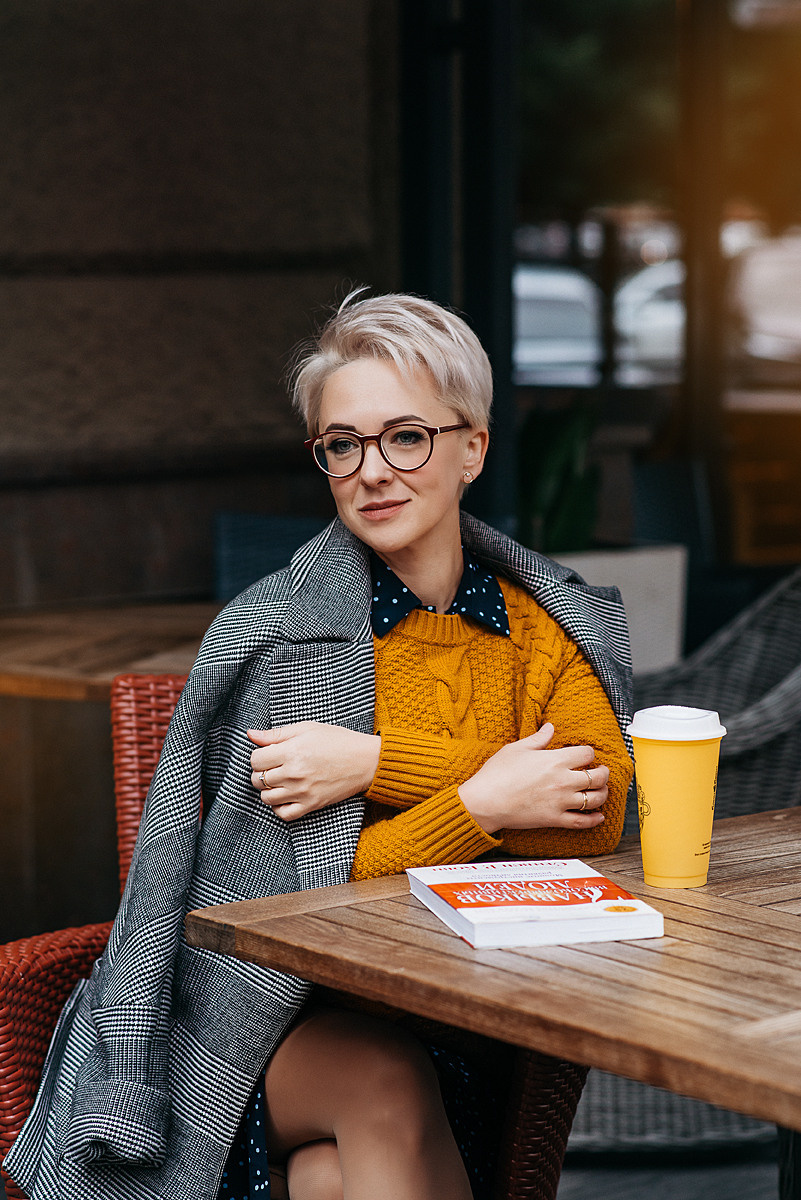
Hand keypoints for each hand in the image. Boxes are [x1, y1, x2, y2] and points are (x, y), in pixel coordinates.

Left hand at [248, 722, 380, 821]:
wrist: (365, 760)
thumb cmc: (337, 740)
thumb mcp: (306, 729)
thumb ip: (276, 733)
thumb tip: (250, 735)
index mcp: (291, 751)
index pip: (256, 759)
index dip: (259, 755)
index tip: (268, 753)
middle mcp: (294, 773)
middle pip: (258, 779)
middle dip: (261, 772)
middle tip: (273, 766)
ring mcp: (302, 792)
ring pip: (267, 798)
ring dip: (267, 789)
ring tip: (279, 780)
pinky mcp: (311, 805)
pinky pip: (283, 814)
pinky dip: (278, 807)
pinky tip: (284, 796)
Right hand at [457, 722, 608, 833]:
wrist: (485, 802)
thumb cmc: (497, 773)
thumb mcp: (516, 748)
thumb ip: (538, 739)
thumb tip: (550, 728)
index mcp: (554, 760)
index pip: (586, 754)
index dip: (588, 753)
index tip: (585, 755)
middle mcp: (562, 781)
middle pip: (597, 776)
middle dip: (603, 773)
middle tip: (602, 772)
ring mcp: (560, 802)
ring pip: (594, 799)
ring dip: (603, 794)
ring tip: (602, 790)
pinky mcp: (555, 819)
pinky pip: (582, 822)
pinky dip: (594, 820)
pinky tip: (599, 816)